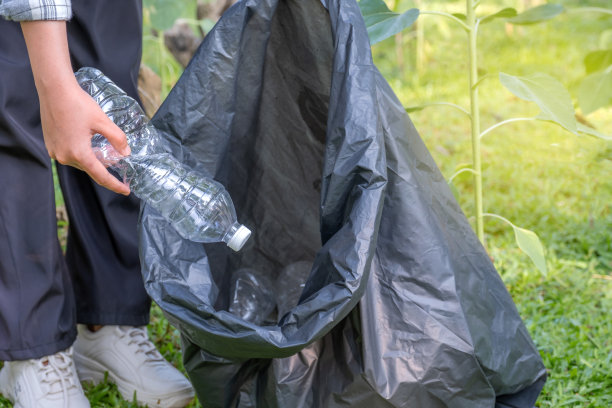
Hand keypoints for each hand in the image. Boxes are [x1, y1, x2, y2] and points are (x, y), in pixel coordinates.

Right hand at [21, 20, 130, 194]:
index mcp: (79, 153)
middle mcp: (65, 156)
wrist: (54, 90)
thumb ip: (117, 139)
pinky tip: (87, 142)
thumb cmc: (78, 104)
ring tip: (102, 150)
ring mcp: (55, 151)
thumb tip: (126, 153)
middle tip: (119, 164)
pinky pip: (70, 154)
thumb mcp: (103, 122)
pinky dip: (81, 153)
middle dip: (104, 167)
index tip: (126, 191)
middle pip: (90, 169)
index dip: (115, 185)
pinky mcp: (50, 145)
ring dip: (92, 159)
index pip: (101, 176)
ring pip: (80, 162)